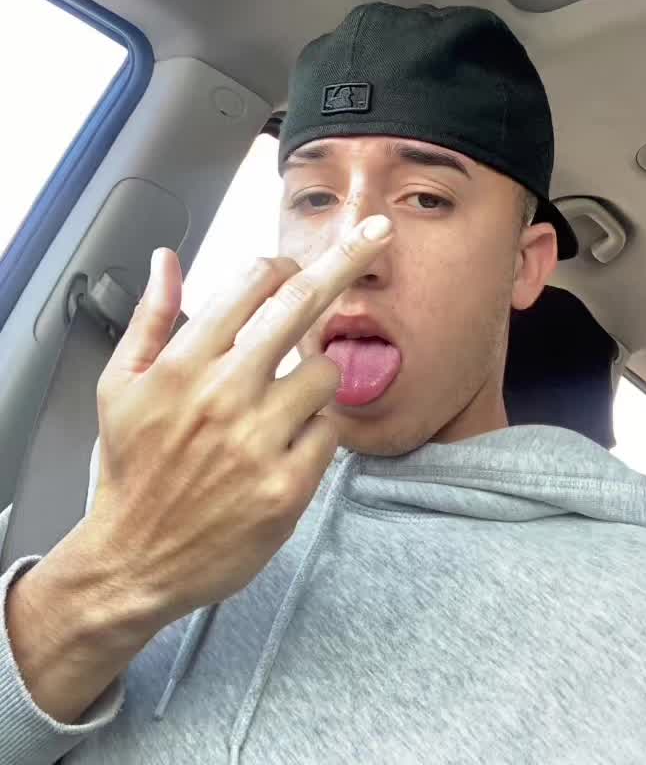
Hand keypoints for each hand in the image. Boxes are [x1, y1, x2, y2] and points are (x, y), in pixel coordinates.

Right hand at [86, 214, 392, 629]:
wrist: (133, 561)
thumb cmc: (130, 470)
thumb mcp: (118, 385)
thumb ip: (150, 316)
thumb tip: (168, 260)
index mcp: (183, 363)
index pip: (252, 281)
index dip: (281, 264)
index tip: (294, 264)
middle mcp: (224, 394)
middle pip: (302, 303)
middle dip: (348, 258)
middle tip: (378, 232)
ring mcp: (258, 441)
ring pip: (324, 370)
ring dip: (316, 374)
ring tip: (283, 400)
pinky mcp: (287, 488)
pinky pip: (330, 430)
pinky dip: (317, 429)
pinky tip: (285, 443)